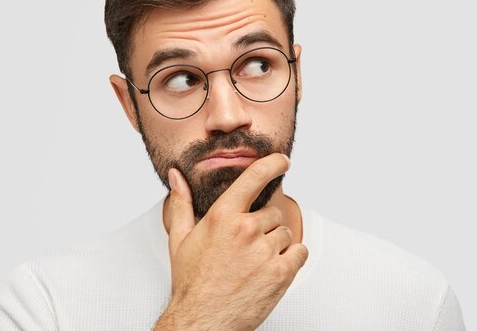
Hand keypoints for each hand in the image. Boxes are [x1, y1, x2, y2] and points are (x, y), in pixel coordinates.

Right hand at [154, 153, 308, 330]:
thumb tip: (176, 176)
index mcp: (222, 216)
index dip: (272, 164)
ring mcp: (265, 251)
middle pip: (273, 213)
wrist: (203, 322)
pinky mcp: (281, 273)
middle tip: (246, 247)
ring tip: (254, 262)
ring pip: (286, 233)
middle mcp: (245, 229)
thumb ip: (181, 203)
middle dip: (264, 227)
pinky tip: (272, 268)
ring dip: (276, 244)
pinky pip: (300, 252)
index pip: (254, 177)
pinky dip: (292, 258)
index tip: (282, 161)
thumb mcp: (180, 240)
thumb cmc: (192, 283)